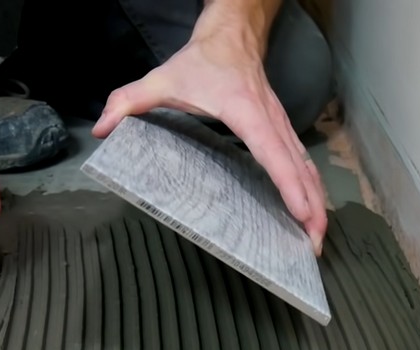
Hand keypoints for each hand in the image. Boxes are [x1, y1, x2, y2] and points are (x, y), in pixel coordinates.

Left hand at [91, 12, 327, 254]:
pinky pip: (301, 162)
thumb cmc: (202, 61)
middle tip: (314, 244)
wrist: (232, 35)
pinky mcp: (283, 130)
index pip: (271, 151)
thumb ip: (128, 102)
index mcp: (246, 112)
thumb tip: (102, 129)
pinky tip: (313, 211)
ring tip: (318, 237)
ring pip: (306, 166)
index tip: (301, 212)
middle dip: (312, 207)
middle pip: (298, 167)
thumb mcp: (160, 78)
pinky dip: (310, 188)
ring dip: (317, 202)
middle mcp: (271, 121)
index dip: (288, 183)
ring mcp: (281, 125)